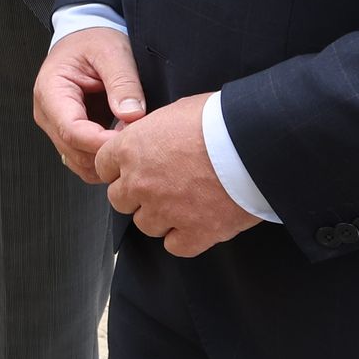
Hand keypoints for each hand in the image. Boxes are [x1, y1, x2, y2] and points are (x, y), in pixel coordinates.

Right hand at [30, 25, 143, 182]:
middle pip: (75, 152)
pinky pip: (85, 158)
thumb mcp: (112, 52)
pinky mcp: (69, 134)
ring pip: (80, 162)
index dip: (102, 142)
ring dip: (107, 158)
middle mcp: (48, 114)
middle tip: (140, 138)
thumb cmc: (92, 40)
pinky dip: (106, 156)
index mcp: (51, 91)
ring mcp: (57, 126)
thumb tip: (132, 115)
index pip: (72, 131)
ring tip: (132, 137)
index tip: (131, 141)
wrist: (84, 37)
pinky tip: (123, 140)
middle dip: (108, 152)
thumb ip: (122, 83)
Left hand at [95, 90, 257, 257]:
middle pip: (119, 200)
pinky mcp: (194, 233)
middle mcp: (140, 183)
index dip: (118, 168)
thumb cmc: (219, 120)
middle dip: (136, 194)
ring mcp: (165, 211)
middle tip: (161, 186)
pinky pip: (175, 246)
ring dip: (160, 217)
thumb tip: (149, 139)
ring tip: (184, 203)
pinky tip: (197, 224)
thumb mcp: (175, 112)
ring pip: (145, 225)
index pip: (103, 166)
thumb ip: (151, 132)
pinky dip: (184, 238)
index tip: (132, 169)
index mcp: (130, 149)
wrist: (255, 144)